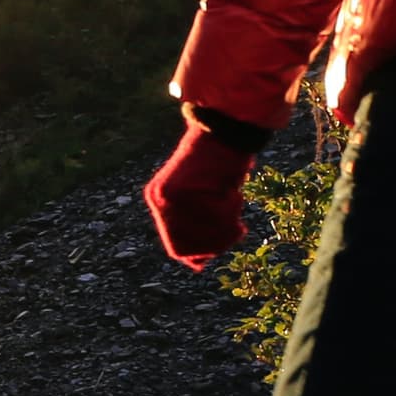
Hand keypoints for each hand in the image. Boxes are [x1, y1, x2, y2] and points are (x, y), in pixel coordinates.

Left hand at [143, 122, 258, 270]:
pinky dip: (232, 212)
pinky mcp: (187, 192)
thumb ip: (197, 228)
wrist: (226, 130)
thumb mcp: (205, 199)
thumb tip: (197, 265)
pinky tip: (233, 194)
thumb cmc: (221, 163)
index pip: (177, 247)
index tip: (221, 245)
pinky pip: (217, 220)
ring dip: (227, 226)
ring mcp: (171, 197)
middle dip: (216, 241)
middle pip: (190, 247)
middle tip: (235, 226)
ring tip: (233, 202)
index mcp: (159, 201)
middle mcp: (160, 202)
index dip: (202, 252)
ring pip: (205, 236)